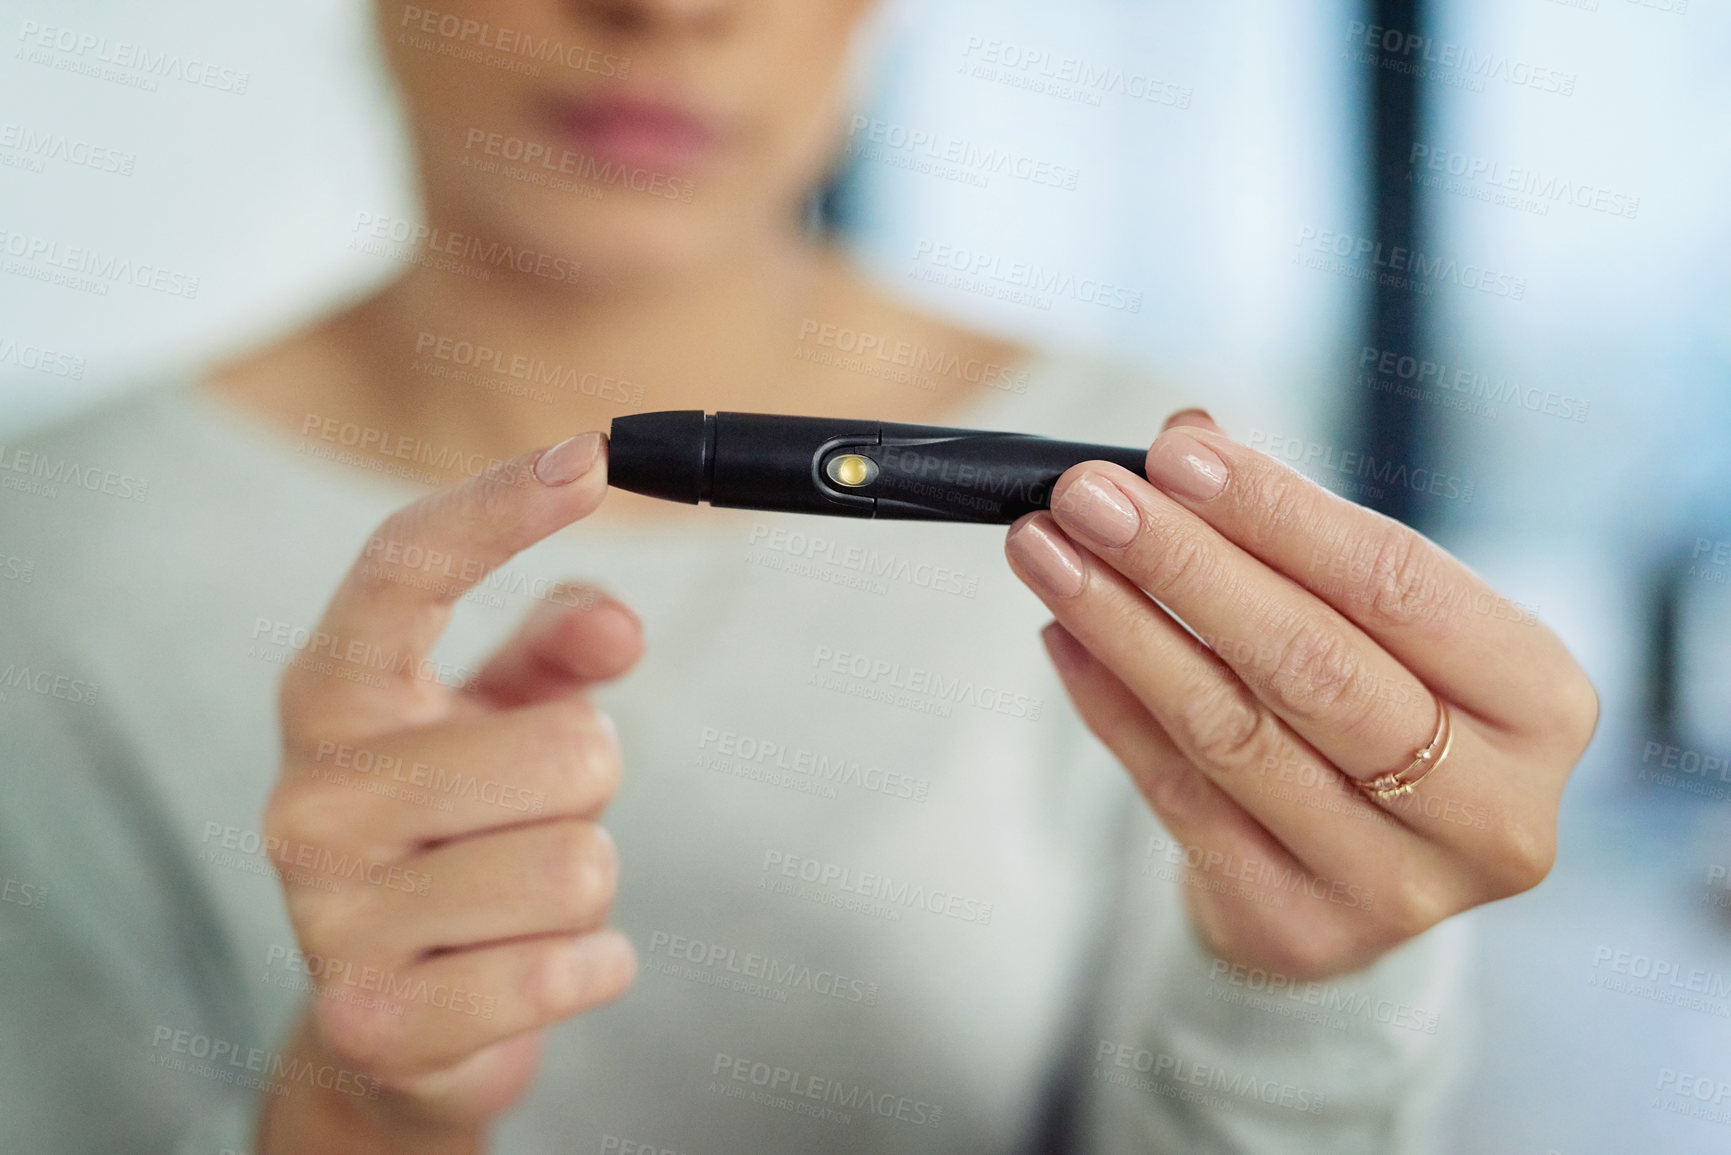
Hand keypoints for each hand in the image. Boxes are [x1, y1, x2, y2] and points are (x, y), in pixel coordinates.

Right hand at [259, 432, 639, 1150]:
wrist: (393, 1024)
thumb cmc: (458, 833)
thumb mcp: (504, 716)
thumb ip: (558, 645)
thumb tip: (615, 620)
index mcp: (334, 696)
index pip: (404, 570)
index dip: (498, 506)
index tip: (591, 456)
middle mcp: (311, 796)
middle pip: (567, 745)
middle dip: (590, 786)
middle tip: (528, 816)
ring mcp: (332, 915)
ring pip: (580, 861)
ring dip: (585, 878)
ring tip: (516, 896)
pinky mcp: (379, 1020)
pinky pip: (572, 965)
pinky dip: (590, 964)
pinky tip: (535, 966)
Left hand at [1004, 410, 1597, 979]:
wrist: (1367, 876)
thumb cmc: (1381, 706)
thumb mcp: (1381, 623)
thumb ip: (1296, 535)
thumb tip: (1186, 440)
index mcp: (1539, 703)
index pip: (1397, 584)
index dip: (1277, 514)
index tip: (1173, 454)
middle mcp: (1491, 806)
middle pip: (1312, 664)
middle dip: (1183, 565)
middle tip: (1087, 497)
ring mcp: (1398, 884)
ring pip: (1233, 732)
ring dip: (1122, 627)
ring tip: (1047, 551)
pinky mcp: (1301, 928)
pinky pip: (1180, 798)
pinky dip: (1110, 707)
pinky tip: (1063, 636)